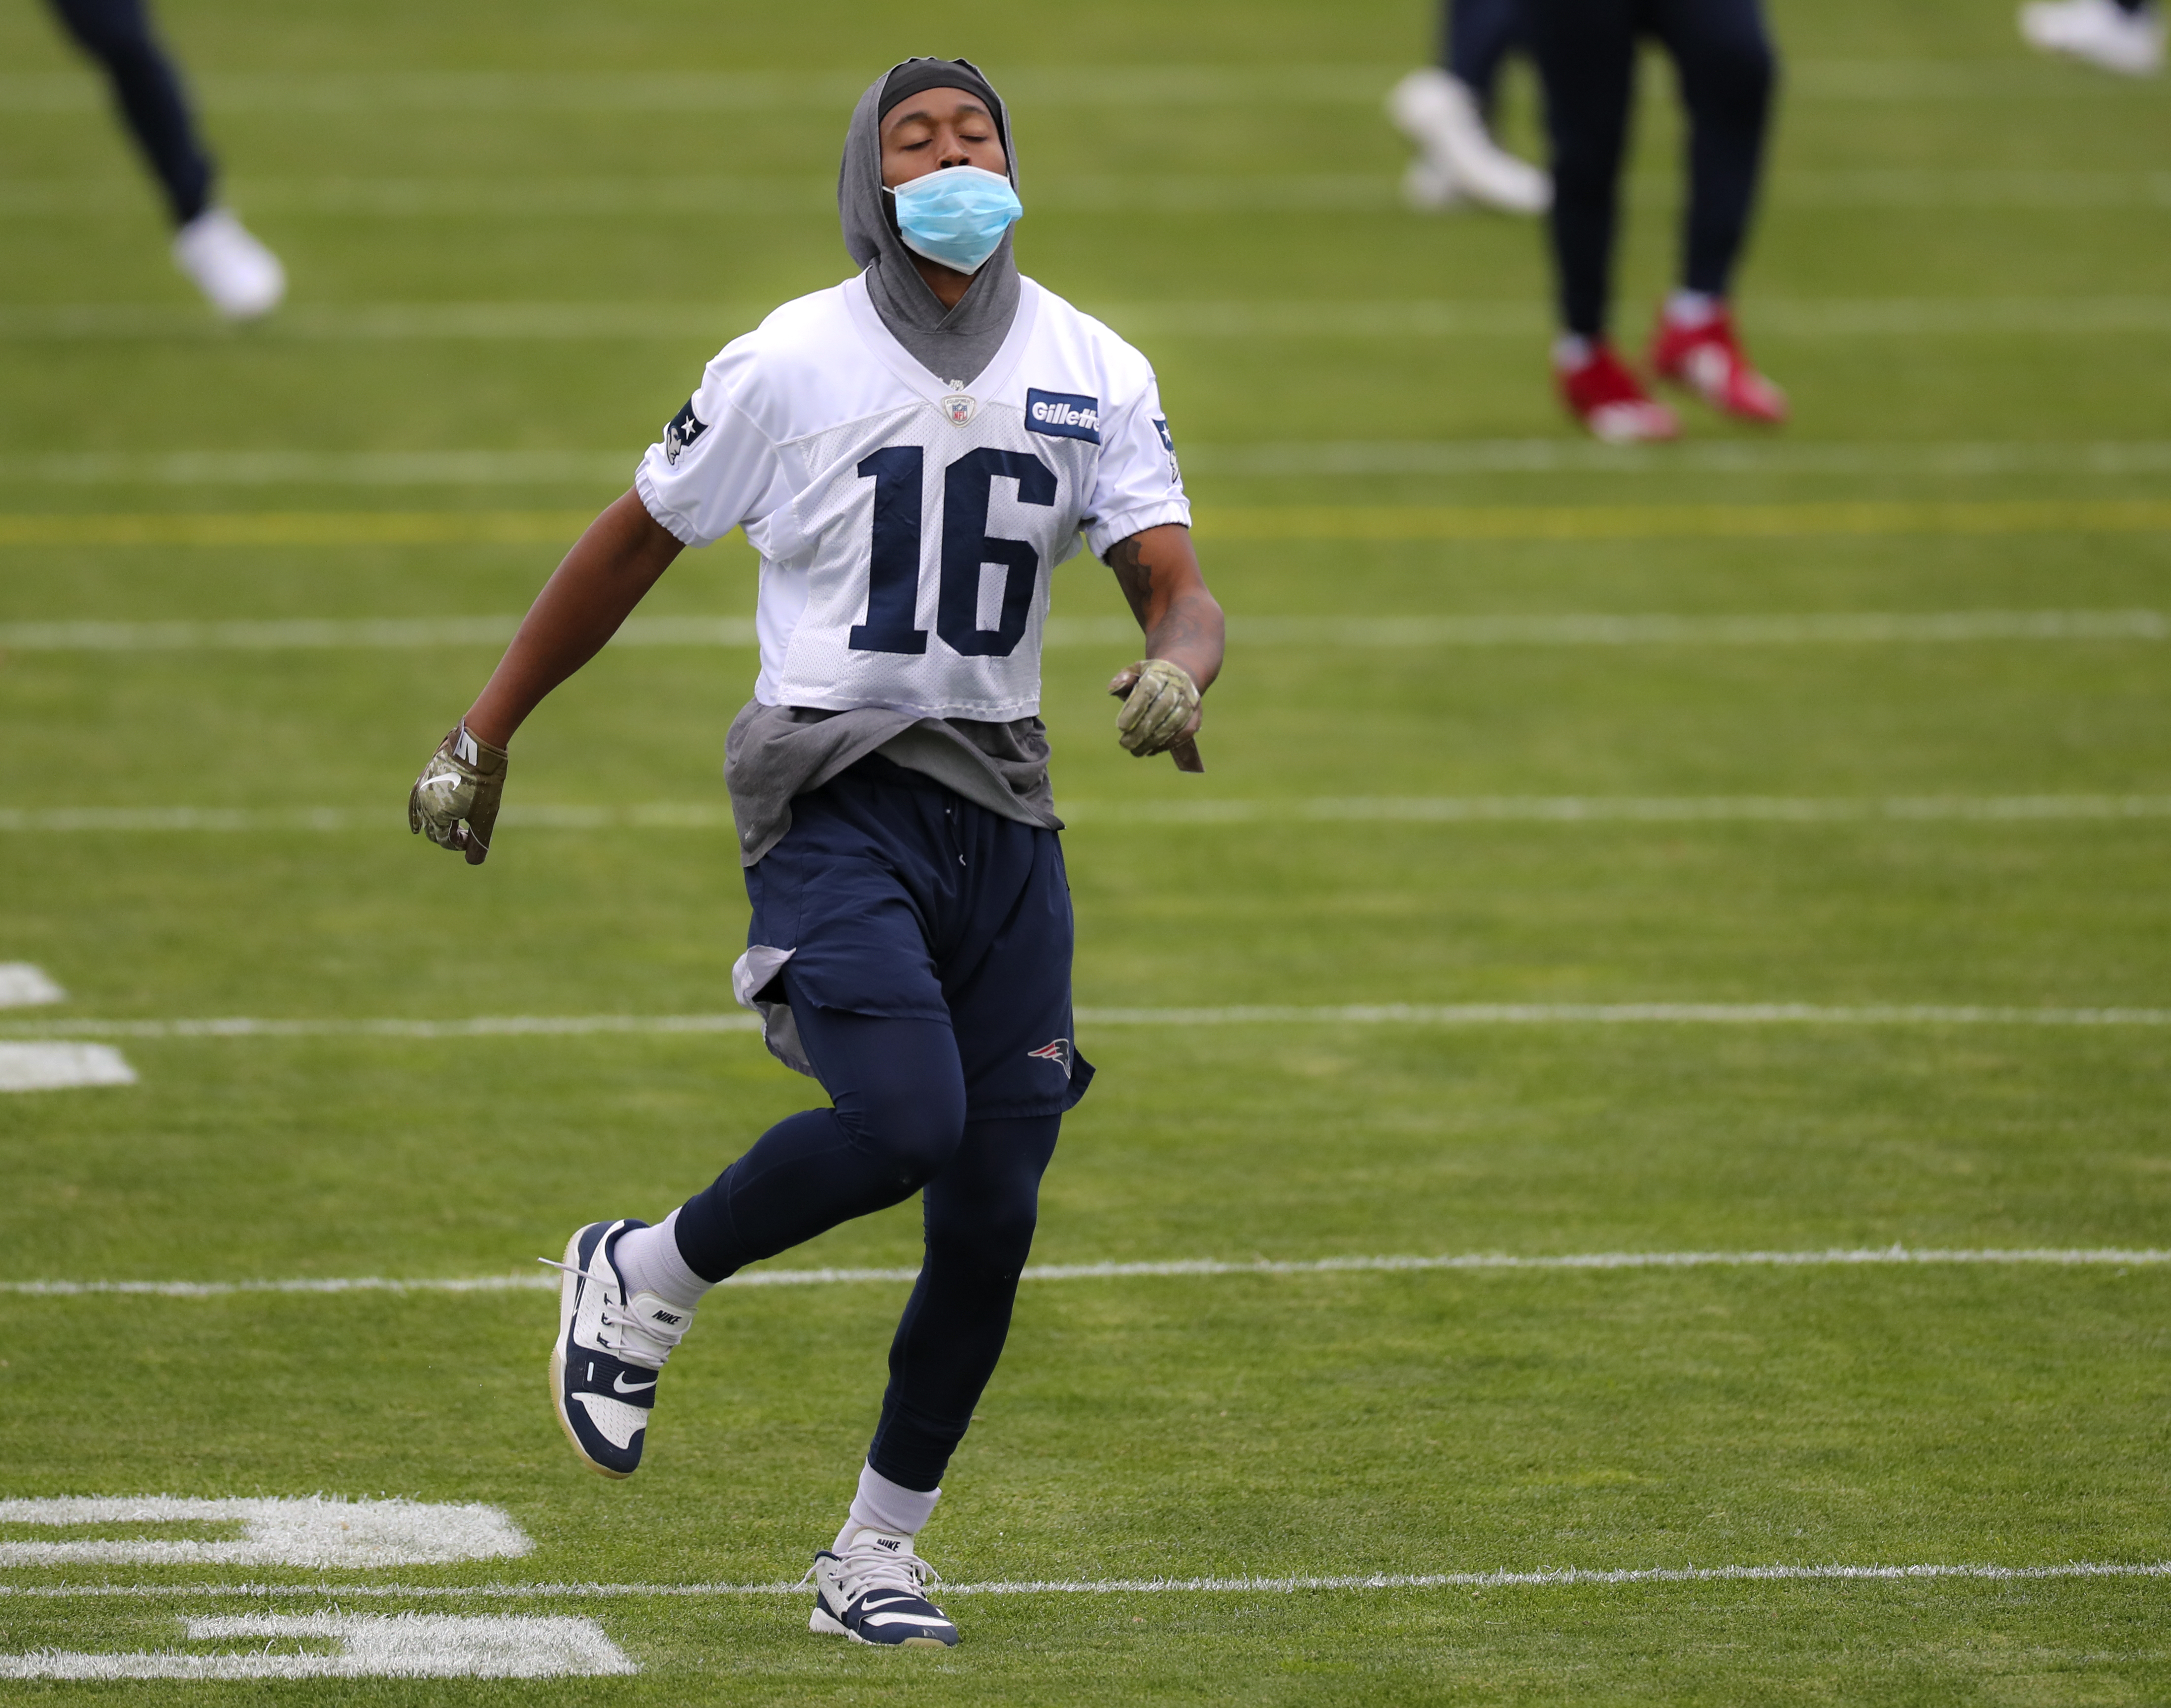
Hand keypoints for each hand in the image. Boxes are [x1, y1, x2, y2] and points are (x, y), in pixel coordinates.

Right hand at [408, 723, 507, 864]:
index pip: (444, 840)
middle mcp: (423, 803)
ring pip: (424, 814)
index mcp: (436, 815)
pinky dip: (420, 809)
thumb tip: (473, 861)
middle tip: (467, 832)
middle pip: (432, 830)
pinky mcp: (425, 774)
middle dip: (447, 835)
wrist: (478, 744)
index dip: (460, 845)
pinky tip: (421, 815)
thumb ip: (478, 841)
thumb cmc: (484, 781)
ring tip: (451, 825)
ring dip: (437, 822)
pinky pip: (418, 798)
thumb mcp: (485, 815)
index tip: (474, 838)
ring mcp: (422, 787)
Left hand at [1109, 658, 1200, 756]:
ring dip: (1154, 740)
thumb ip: (1123, 680)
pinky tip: (1151, 750)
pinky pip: (1184, 732)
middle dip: (1143, 729)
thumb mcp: (1135, 672)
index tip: (1120, 727)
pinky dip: (1168, 744)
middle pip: (1162, 707)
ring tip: (1136, 751)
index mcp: (1160, 672)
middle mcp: (1178, 685)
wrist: (1180, 675)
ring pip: (1174, 722)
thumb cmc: (1150, 677)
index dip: (1135, 708)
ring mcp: (1190, 700)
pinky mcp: (1195, 715)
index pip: (1148, 690)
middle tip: (1125, 744)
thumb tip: (1112, 689)